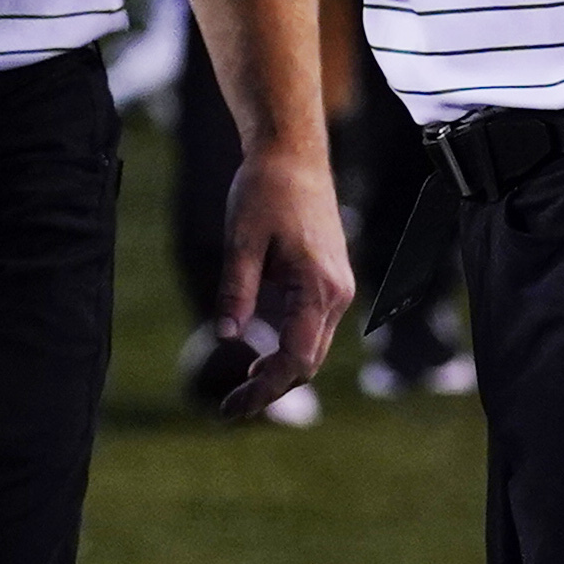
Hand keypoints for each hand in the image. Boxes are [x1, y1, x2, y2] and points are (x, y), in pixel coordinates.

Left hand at [202, 141, 358, 415]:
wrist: (293, 154)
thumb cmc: (267, 190)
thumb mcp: (241, 240)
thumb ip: (236, 290)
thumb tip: (226, 336)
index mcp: (318, 287)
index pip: (296, 359)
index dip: (264, 389)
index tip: (232, 407)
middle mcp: (336, 293)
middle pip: (307, 362)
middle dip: (271, 389)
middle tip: (229, 408)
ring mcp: (337, 288)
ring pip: (312, 348)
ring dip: (280, 373)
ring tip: (241, 389)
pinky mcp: (329, 281)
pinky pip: (312, 328)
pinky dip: (288, 349)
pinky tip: (260, 359)